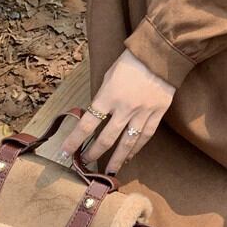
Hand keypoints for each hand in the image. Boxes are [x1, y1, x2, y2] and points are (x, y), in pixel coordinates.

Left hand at [60, 49, 174, 174]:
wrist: (159, 56)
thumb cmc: (130, 62)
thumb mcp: (109, 75)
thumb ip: (103, 96)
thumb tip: (97, 113)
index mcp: (108, 96)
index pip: (87, 124)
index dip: (75, 140)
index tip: (66, 152)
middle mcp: (124, 108)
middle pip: (106, 138)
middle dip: (94, 153)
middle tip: (86, 163)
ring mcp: (142, 113)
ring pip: (128, 142)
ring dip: (117, 159)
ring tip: (110, 171)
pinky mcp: (157, 114)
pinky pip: (146, 135)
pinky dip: (137, 148)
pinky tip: (130, 156)